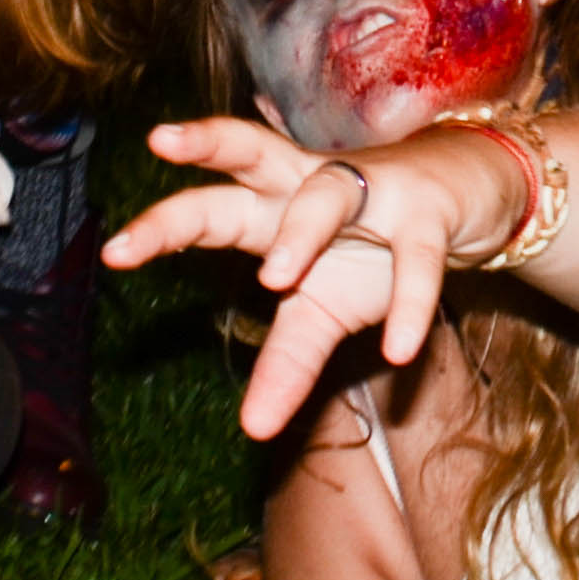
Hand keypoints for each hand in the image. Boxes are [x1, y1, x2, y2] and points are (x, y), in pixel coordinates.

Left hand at [106, 114, 529, 437]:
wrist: (466, 198)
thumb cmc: (376, 247)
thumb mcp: (325, 309)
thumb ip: (288, 362)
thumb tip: (253, 431)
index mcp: (276, 207)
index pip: (212, 204)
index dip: (165, 225)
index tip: (112, 252)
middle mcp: (313, 184)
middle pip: (251, 152)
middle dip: (206, 148)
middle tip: (159, 149)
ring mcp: (373, 190)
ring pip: (328, 192)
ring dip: (301, 229)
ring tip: (274, 278)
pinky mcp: (428, 213)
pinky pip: (416, 258)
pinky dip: (408, 301)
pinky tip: (397, 349)